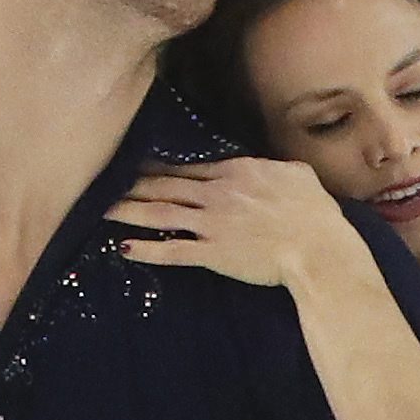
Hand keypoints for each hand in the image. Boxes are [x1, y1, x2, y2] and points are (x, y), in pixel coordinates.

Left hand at [108, 156, 352, 288]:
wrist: (317, 248)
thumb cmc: (315, 213)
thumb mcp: (297, 175)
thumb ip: (275, 168)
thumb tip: (268, 167)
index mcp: (237, 171)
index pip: (188, 167)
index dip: (159, 166)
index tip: (138, 166)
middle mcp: (217, 194)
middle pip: (165, 186)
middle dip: (133, 184)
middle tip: (105, 183)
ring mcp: (211, 224)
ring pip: (160, 214)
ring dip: (129, 212)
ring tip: (102, 211)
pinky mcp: (211, 253)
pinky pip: (172, 251)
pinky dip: (147, 250)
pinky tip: (124, 248)